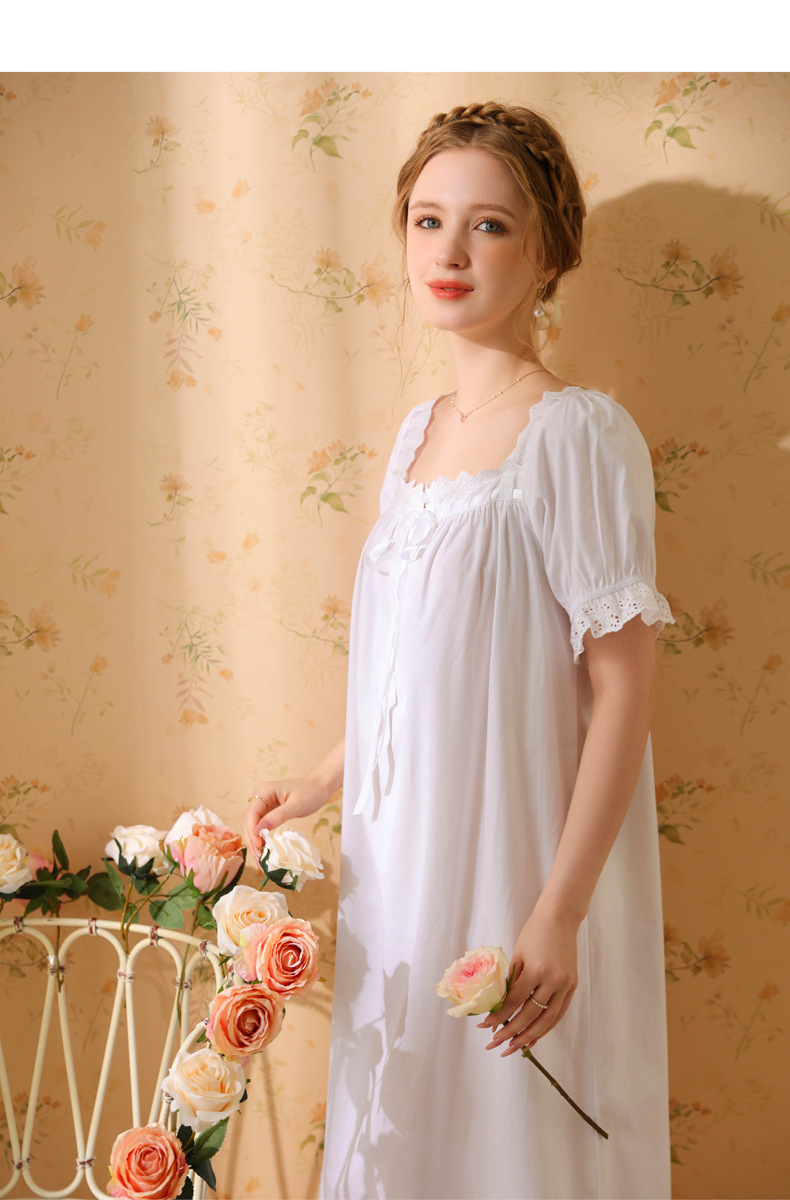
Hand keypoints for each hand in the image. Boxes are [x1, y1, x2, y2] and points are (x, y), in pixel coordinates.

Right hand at [243, 775, 329, 861]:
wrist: (318, 787)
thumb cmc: (310, 793)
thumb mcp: (296, 805)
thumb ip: (277, 816)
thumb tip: (258, 830)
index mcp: (264, 791)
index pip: (251, 813)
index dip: (252, 831)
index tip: (258, 847)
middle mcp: (259, 797)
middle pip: (249, 822)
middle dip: (252, 840)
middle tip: (260, 859)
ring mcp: (263, 805)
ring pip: (253, 827)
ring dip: (255, 843)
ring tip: (261, 861)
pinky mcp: (267, 812)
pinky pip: (261, 827)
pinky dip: (261, 839)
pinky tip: (265, 852)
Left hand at [476, 907, 579, 1056]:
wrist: (560, 918)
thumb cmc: (534, 933)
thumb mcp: (518, 954)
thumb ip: (511, 981)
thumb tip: (498, 1006)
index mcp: (535, 970)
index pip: (514, 1001)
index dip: (499, 1016)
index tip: (486, 1027)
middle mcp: (552, 980)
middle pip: (530, 1015)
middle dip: (512, 1032)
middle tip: (497, 1044)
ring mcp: (565, 985)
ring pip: (547, 1019)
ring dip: (530, 1036)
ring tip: (515, 1047)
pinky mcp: (572, 986)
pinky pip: (559, 1013)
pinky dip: (547, 1027)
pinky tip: (534, 1036)